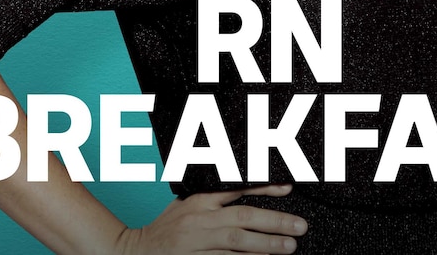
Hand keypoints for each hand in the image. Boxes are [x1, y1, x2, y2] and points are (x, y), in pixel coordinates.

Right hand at [121, 184, 306, 253]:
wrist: (137, 252)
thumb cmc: (166, 228)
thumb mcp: (186, 203)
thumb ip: (213, 198)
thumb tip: (245, 190)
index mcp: (201, 199)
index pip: (238, 188)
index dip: (265, 188)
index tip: (289, 188)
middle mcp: (202, 219)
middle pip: (244, 217)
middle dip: (275, 221)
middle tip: (299, 226)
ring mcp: (200, 243)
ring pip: (239, 242)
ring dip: (267, 244)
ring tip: (290, 246)